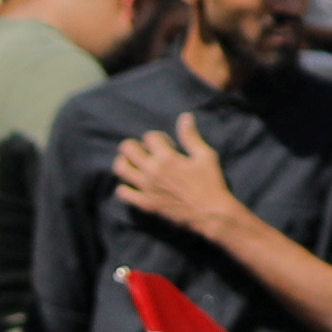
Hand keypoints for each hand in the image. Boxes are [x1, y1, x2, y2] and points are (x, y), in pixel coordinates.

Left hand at [110, 117, 254, 243]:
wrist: (211, 214)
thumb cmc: (211, 183)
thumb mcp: (205, 156)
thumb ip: (191, 137)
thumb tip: (185, 117)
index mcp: (167, 157)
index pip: (149, 137)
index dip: (158, 138)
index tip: (167, 145)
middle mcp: (152, 171)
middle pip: (128, 148)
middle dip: (135, 145)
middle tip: (145, 151)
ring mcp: (146, 188)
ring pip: (120, 168)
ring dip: (125, 162)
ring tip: (135, 164)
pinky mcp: (145, 204)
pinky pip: (123, 193)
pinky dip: (125, 187)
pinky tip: (135, 185)